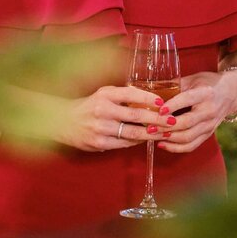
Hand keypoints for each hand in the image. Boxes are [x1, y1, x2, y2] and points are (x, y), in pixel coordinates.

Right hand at [55, 85, 176, 151]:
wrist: (64, 122)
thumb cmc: (89, 106)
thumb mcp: (103, 94)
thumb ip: (123, 96)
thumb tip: (149, 99)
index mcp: (105, 94)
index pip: (131, 94)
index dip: (148, 98)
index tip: (163, 103)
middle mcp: (103, 109)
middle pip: (136, 115)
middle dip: (157, 119)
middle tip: (172, 121)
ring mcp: (101, 128)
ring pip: (132, 132)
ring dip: (151, 133)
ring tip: (165, 132)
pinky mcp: (100, 143)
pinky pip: (124, 143)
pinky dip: (137, 142)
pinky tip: (146, 139)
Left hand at [152, 71, 236, 153]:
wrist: (230, 93)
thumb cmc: (208, 83)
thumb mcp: (194, 79)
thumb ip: (176, 85)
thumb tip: (153, 91)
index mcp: (206, 93)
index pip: (187, 100)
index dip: (172, 105)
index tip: (159, 110)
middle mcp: (209, 111)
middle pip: (187, 123)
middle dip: (166, 126)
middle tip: (150, 126)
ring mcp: (210, 125)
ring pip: (188, 137)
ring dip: (169, 138)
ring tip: (153, 135)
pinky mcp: (208, 134)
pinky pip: (192, 145)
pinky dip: (176, 147)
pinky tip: (162, 144)